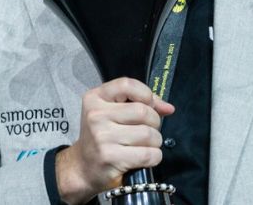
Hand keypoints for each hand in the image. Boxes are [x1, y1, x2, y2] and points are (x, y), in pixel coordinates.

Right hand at [56, 77, 174, 203]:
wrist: (83, 167)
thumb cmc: (103, 137)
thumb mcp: (113, 113)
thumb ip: (140, 104)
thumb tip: (168, 108)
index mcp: (95, 98)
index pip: (127, 84)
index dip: (146, 94)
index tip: (149, 105)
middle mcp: (96, 115)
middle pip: (143, 111)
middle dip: (154, 123)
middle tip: (147, 130)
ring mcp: (102, 137)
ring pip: (148, 134)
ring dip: (155, 142)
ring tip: (144, 145)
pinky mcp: (111, 157)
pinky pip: (148, 154)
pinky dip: (154, 157)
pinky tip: (145, 157)